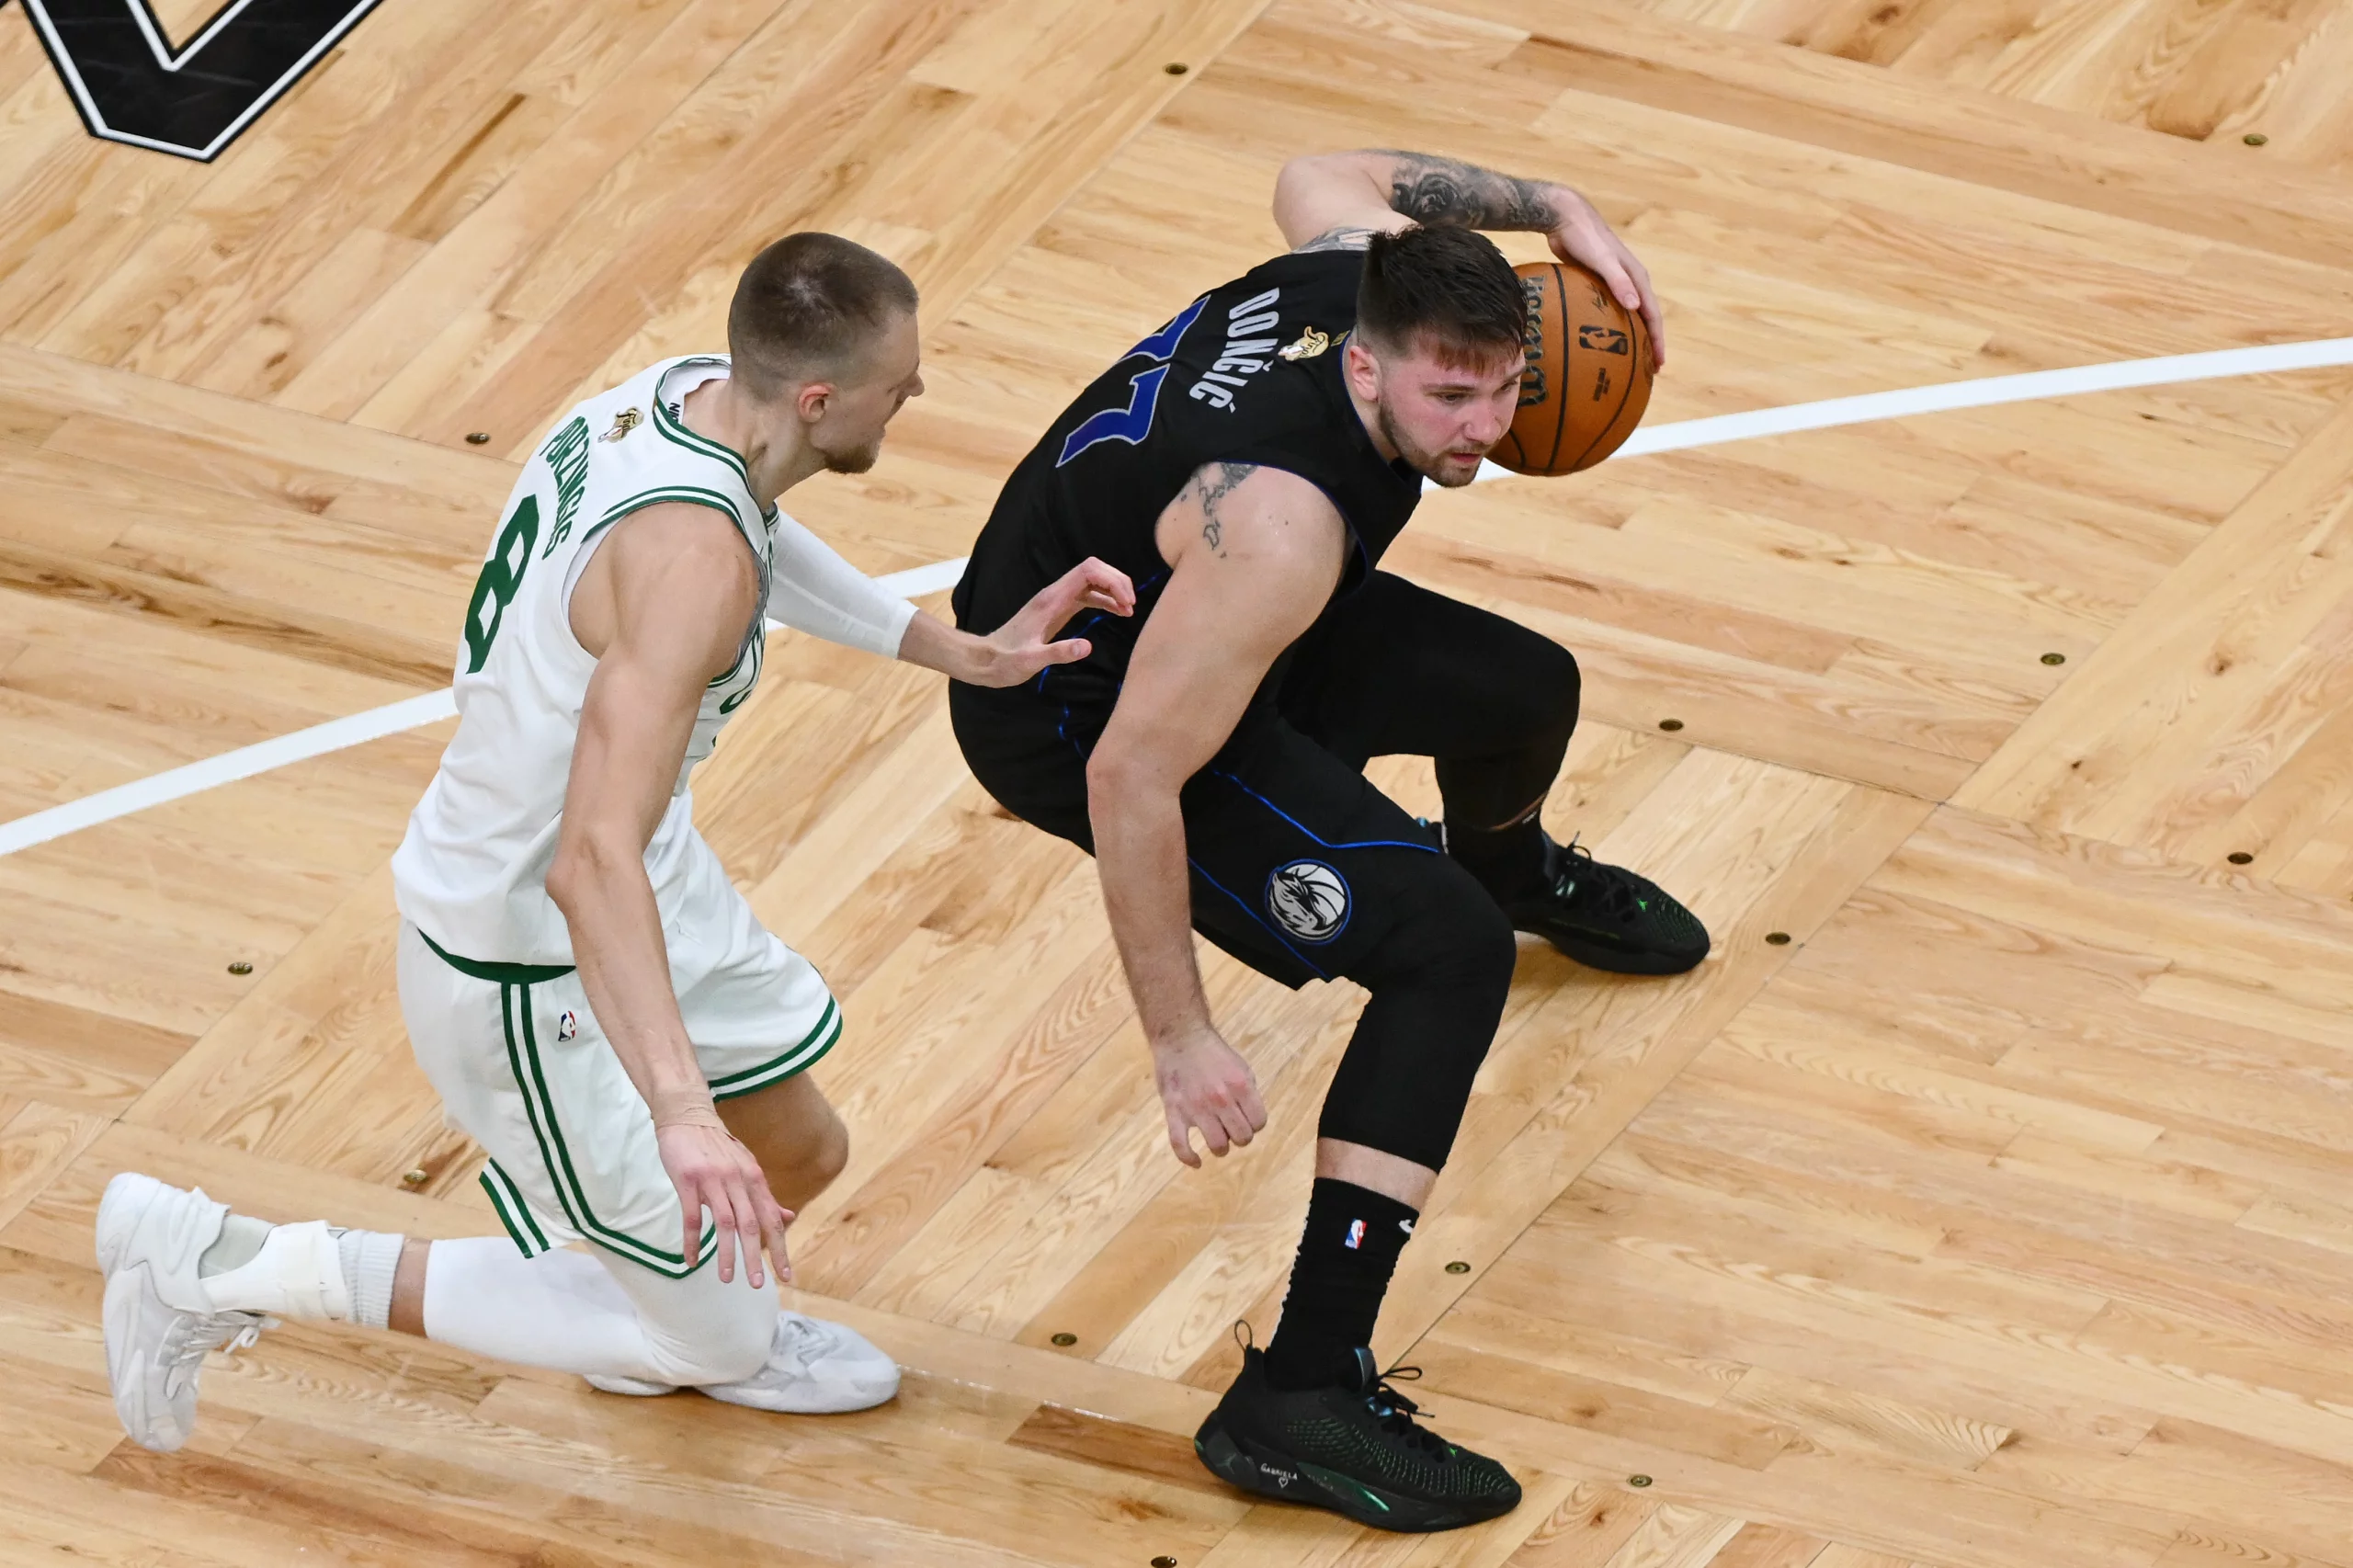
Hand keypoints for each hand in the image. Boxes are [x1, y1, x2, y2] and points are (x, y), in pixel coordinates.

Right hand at [654, 1119, 793, 1287]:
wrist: (687, 1116)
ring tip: (727, 1279)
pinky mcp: (688, 1181)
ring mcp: (713, 1180)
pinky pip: (692, 1218)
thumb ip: (765, 1196)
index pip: (772, 1219)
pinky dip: (693, 1242)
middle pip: (752, 1225)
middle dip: (756, 1257)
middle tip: (760, 1284)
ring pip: (725, 1224)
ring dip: (727, 1254)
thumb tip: (789, 1217)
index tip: (787, 1275)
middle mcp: (738, 1181)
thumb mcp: (747, 1168)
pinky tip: (692, 1261)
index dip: (781, 1248)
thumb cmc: (717, 1147)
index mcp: (755, 1179)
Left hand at [970, 557, 1134, 686]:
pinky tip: (1117, 612)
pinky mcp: (1059, 610)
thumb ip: (1058, 653)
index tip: (1126, 604)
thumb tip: (1088, 646)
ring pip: (1092, 581)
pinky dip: (1104, 601)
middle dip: (1117, 582)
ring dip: (1113, 590)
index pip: (1088, 571)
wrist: (986, 660)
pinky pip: (1087, 596)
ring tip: (1129, 611)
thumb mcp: (1031, 661)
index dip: (1112, 581)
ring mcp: (1057, 600)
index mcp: (1051, 599)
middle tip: (1131, 606)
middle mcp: (1055, 594)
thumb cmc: (1005, 662)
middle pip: (1094, 569)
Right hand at [1152, 1025, 1267, 1167]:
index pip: (1259, 1123)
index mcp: (1241, 1086)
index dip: (1254, 1124)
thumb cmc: (1213, 1053)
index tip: (1246, 1118)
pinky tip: (1197, 1161)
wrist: (1180, 1037)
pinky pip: (1180, 1144)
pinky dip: (1189, 1157)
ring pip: (1217, 1146)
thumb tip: (1252, 1117)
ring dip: (1220, 1147)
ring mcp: (1196, 1108)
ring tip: (1217, 1139)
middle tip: (1231, 1127)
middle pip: (1241, 1138)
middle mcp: (1221, 1099)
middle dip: (1239, 1136)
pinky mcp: (1174, 1111)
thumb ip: (1249, 1093)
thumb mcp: (1241, 1067)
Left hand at [1546, 190, 1664, 371]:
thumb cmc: (1584, 237)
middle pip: (1646, 317)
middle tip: (1649, 369)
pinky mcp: (1599, 280)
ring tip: (1629, 358)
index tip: (1659, 365)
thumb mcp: (1602, 260)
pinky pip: (1610, 308)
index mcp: (1637, 277)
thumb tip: (1636, 306)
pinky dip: (1612, 324)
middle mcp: (1631, 280)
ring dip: (1633, 335)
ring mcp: (1616, 280)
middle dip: (1650, 343)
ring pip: (1629, 314)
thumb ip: (1618, 281)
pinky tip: (1598, 338)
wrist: (1566, 216)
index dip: (1657, 341)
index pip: (1653, 315)